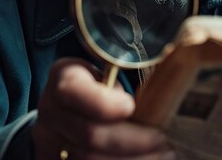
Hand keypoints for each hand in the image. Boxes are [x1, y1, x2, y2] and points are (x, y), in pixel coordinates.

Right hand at [32, 58, 173, 158]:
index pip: (74, 91)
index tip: (131, 106)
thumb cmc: (98, 84)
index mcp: (63, 78)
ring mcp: (50, 142)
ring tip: (163, 154)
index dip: (103, 104)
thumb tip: (171, 80)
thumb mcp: (106, 70)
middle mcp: (50, 111)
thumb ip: (126, 77)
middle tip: (165, 141)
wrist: (66, 108)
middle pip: (90, 134)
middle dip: (133, 141)